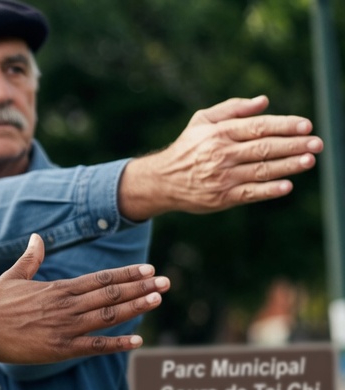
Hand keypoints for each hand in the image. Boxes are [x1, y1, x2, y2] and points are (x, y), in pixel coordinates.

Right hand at [0, 234, 168, 363]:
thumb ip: (30, 258)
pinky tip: (137, 340)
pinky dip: (117, 343)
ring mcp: (66, 327)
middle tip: (165, 283)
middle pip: (111, 295)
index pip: (100, 279)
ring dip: (136, 308)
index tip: (148, 269)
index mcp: (58, 288)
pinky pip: (96, 345)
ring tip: (157, 300)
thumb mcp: (13, 276)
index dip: (127, 274)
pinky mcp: (61, 348)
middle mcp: (67, 306)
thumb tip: (36, 237)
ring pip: (109, 316)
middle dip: (141, 287)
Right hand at [119, 95, 321, 220]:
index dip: (284, 125)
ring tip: (309, 160)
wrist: (162, 181)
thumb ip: (233, 109)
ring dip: (288, 166)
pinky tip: (287, 186)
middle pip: (264, 148)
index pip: (259, 127)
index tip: (307, 125)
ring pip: (261, 170)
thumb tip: (264, 101)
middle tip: (317, 143)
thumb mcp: (202, 121)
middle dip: (293, 145)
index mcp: (219, 132)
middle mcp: (221, 154)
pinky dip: (268, 190)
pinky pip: (249, 193)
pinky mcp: (221, 198)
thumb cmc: (188, 147)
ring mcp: (222, 177)